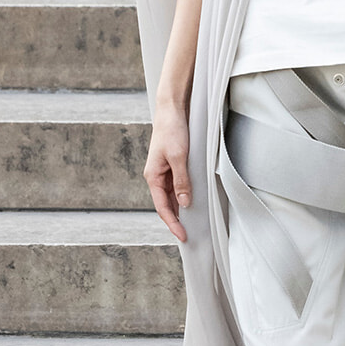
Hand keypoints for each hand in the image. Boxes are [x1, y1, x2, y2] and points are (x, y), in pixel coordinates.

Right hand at [145, 97, 191, 242]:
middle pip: (166, 204)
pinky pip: (177, 186)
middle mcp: (156, 176)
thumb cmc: (172, 130)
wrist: (172, 110)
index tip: (182, 236)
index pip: (162, 207)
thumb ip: (182, 181)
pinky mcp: (172, 165)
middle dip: (175, 221)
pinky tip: (191, 203)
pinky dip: (183, 196)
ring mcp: (164, 171)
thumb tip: (184, 203)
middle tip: (188, 236)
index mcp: (153, 176)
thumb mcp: (179, 157)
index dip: (172, 223)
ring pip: (171, 197)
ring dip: (179, 210)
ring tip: (191, 224)